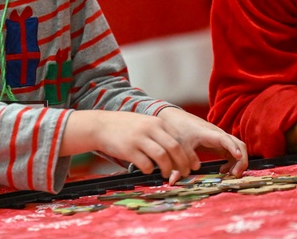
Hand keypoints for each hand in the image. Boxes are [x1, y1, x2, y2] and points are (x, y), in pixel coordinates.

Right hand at [63, 110, 200, 182]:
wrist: (101, 125)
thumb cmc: (126, 127)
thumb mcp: (146, 123)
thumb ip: (160, 134)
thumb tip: (178, 153)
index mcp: (157, 122)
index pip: (180, 138)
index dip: (190, 154)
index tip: (195, 165)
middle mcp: (150, 128)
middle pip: (174, 147)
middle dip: (183, 163)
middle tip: (185, 173)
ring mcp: (139, 138)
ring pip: (162, 156)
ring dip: (168, 168)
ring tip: (167, 174)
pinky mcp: (128, 148)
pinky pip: (145, 163)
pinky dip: (150, 170)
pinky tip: (148, 170)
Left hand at [157, 107, 247, 179]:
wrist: (176, 117)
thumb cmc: (179, 129)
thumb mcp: (178, 146)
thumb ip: (179, 162)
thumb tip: (177, 179)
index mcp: (208, 134)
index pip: (224, 139)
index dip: (233, 147)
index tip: (238, 156)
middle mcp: (218, 135)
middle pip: (238, 144)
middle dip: (241, 160)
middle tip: (234, 174)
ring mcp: (220, 138)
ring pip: (238, 148)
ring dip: (239, 162)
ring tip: (231, 175)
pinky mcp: (219, 143)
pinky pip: (232, 152)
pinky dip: (232, 162)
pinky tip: (223, 170)